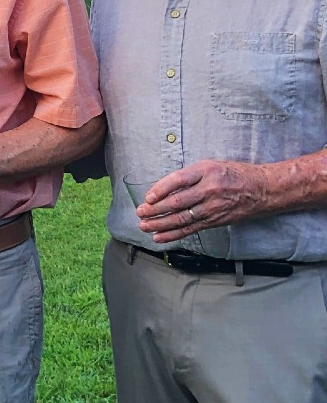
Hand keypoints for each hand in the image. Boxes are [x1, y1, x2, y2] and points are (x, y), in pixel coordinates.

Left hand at [136, 160, 268, 242]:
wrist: (262, 189)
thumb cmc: (233, 174)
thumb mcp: (210, 166)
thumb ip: (188, 176)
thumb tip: (161, 189)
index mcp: (206, 171)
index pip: (178, 180)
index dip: (160, 189)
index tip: (147, 197)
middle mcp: (209, 190)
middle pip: (177, 202)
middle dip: (155, 209)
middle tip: (140, 213)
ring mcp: (213, 207)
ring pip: (182, 218)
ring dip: (160, 224)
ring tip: (144, 225)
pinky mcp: (215, 221)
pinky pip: (191, 229)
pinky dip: (173, 234)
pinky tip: (159, 236)